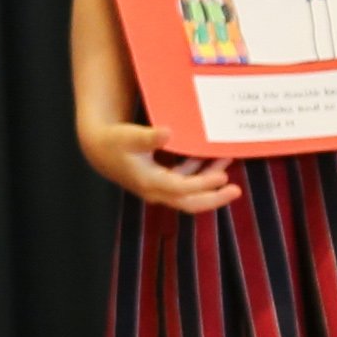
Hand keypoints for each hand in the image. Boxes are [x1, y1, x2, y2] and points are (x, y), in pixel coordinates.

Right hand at [79, 119, 242, 214]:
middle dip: (214, 198)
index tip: (223, 177)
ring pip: (190, 192)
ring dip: (209, 180)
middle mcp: (156, 190)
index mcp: (150, 182)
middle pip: (190, 203)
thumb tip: (168, 133)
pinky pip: (185, 182)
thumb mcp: (129, 137)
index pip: (182, 189)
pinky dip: (199, 173)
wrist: (99, 150)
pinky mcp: (161, 180)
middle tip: (236, 190)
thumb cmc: (114, 141)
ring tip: (228, 162)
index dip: (203, 184)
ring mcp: (159, 188)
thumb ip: (148, 136)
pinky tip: (210, 158)